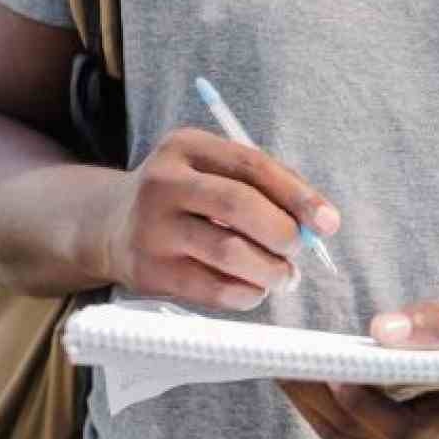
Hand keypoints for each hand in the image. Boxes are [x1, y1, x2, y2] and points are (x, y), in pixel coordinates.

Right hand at [95, 127, 338, 310]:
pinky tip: (254, 289)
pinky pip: (211, 288)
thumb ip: (265, 186)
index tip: (328, 221)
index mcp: (186, 146)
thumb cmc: (186, 196)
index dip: (297, 195)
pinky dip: (246, 293)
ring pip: (228, 252)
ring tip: (284, 276)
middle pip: (239, 205)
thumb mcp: (212, 170)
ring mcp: (152, 228)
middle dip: (283, 232)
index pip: (252, 165)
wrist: (109, 225)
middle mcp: (163, 182)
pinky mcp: (149, 271)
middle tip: (299, 250)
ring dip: (270, 269)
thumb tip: (320, 222)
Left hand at [279, 295, 438, 438]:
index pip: (403, 430)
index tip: (334, 369)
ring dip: (310, 401)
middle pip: (361, 435)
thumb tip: (379, 330)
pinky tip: (303, 372)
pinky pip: (350, 431)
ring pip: (347, 436)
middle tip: (282, 358)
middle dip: (316, 398)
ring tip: (281, 361)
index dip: (364, 405)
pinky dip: (322, 403)